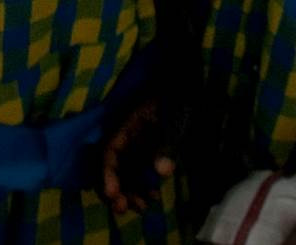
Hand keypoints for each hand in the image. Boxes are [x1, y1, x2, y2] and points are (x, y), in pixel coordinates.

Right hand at [99, 95, 176, 215]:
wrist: (189, 87)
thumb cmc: (180, 99)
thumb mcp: (176, 120)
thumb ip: (168, 145)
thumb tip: (161, 172)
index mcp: (127, 126)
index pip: (109, 153)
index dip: (107, 175)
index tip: (112, 194)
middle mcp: (127, 137)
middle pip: (112, 166)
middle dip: (114, 189)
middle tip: (123, 208)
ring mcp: (137, 144)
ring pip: (125, 172)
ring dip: (129, 191)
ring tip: (141, 207)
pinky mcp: (147, 150)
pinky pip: (139, 171)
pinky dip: (142, 185)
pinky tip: (154, 197)